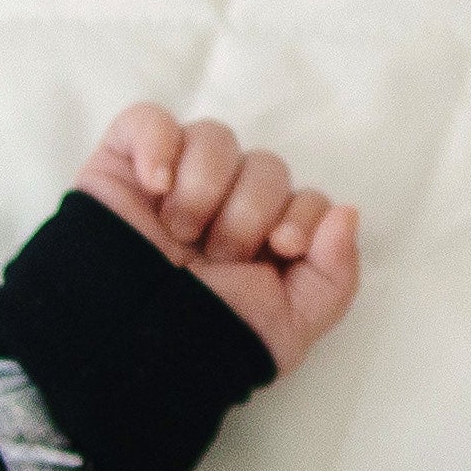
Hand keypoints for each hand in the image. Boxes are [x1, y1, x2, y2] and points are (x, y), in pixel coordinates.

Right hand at [77, 103, 362, 378]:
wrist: (127, 349)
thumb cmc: (204, 342)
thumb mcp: (287, 329)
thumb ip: (335, 276)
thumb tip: (346, 213)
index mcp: (264, 243)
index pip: (306, 198)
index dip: (301, 215)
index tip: (279, 247)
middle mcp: (224, 206)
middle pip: (265, 166)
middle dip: (247, 212)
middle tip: (217, 256)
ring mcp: (174, 183)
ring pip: (214, 138)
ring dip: (204, 187)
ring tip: (178, 233)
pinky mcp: (124, 166)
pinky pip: (148, 121)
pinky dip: (157, 144)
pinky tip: (155, 187)